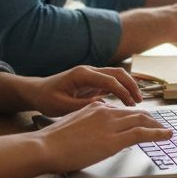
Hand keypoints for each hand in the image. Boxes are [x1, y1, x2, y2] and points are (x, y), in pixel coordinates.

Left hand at [21, 65, 142, 114]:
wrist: (37, 91)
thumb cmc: (47, 98)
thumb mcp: (63, 106)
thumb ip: (83, 106)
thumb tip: (103, 106)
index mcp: (82, 75)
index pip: (109, 80)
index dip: (123, 92)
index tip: (131, 105)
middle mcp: (89, 71)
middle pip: (117, 73)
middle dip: (131, 85)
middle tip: (139, 101)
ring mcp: (91, 75)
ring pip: (116, 76)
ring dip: (128, 86)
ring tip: (136, 101)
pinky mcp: (91, 82)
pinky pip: (110, 83)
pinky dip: (121, 90)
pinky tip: (127, 101)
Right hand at [36, 101, 172, 172]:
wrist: (45, 146)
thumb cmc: (52, 142)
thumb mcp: (73, 127)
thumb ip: (87, 127)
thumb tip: (96, 135)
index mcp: (95, 108)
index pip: (121, 111)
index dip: (134, 117)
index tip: (142, 122)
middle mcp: (105, 112)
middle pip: (135, 114)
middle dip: (150, 120)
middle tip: (160, 126)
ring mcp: (110, 125)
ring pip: (142, 121)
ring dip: (157, 126)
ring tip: (167, 132)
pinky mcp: (114, 140)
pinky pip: (142, 134)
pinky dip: (158, 133)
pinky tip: (167, 135)